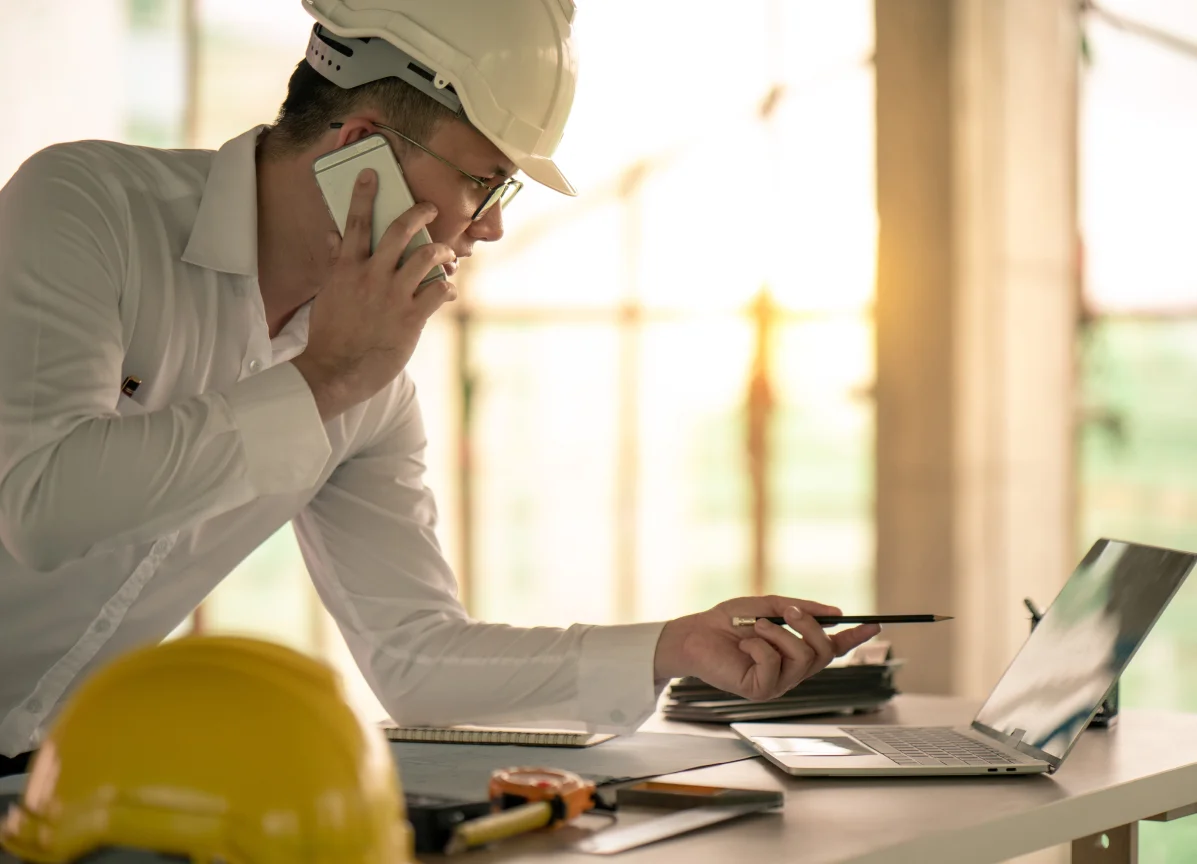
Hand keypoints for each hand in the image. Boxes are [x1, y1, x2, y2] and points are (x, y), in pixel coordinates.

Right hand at [292, 168, 458, 419]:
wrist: (335, 370)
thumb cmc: (330, 333)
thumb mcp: (328, 293)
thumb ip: (336, 262)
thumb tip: (333, 235)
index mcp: (347, 268)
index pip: (356, 223)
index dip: (364, 195)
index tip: (372, 173)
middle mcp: (371, 276)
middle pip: (399, 232)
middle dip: (419, 213)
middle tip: (430, 208)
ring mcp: (393, 296)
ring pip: (426, 258)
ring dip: (441, 251)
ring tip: (447, 252)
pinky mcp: (411, 318)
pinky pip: (439, 292)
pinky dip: (447, 287)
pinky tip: (448, 291)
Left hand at [653, 595, 881, 700]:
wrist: (695, 633)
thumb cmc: (728, 621)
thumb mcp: (769, 606)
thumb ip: (800, 609)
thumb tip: (836, 613)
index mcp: (795, 651)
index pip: (833, 648)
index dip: (855, 638)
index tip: (875, 625)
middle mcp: (791, 671)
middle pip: (824, 653)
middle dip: (809, 627)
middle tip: (787, 611)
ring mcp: (778, 683)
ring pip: (803, 658)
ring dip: (778, 634)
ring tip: (755, 628)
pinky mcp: (761, 691)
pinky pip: (775, 664)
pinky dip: (760, 646)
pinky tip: (745, 645)